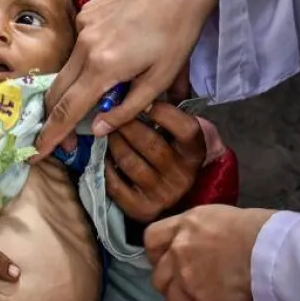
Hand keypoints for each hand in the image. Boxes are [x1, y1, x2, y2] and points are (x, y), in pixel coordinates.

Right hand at [38, 0, 217, 155]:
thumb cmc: (176, 35)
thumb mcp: (159, 80)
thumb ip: (127, 109)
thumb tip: (97, 129)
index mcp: (104, 66)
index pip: (68, 109)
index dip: (53, 134)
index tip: (38, 152)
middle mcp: (85, 45)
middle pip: (58, 91)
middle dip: (55, 118)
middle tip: (66, 139)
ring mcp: (82, 25)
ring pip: (66, 68)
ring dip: (73, 89)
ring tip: (97, 97)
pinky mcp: (86, 12)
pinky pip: (77, 46)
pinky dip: (86, 61)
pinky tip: (110, 57)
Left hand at [106, 103, 206, 221]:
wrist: (180, 194)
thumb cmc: (175, 152)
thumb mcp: (182, 133)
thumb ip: (170, 114)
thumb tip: (137, 91)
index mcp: (195, 153)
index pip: (185, 128)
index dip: (162, 112)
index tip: (143, 101)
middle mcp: (182, 175)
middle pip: (149, 143)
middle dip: (125, 123)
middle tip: (111, 113)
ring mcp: (162, 194)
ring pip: (128, 161)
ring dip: (112, 142)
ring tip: (107, 131)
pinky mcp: (142, 209)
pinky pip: (115, 183)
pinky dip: (105, 166)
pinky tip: (104, 155)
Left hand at [145, 205, 275, 300]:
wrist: (272, 248)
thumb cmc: (260, 228)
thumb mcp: (222, 217)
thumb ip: (203, 234)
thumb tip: (207, 250)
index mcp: (185, 224)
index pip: (153, 239)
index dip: (159, 255)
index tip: (169, 263)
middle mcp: (180, 250)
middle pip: (160, 276)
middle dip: (174, 287)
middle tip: (193, 292)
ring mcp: (188, 278)